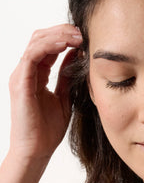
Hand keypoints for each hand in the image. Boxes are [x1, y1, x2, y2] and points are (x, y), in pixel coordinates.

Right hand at [8, 24, 82, 167]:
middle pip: (41, 38)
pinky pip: (32, 55)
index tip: (85, 38)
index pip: (48, 46)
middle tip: (82, 32)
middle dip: (62, 31)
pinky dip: (49, 46)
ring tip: (77, 36)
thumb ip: (67, 77)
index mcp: (36, 75)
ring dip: (58, 35)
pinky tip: (65, 45)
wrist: (36, 151)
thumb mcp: (64, 98)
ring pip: (36, 42)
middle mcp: (26, 72)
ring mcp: (21, 76)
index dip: (66, 38)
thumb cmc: (48, 130)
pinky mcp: (20, 83)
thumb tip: (77, 56)